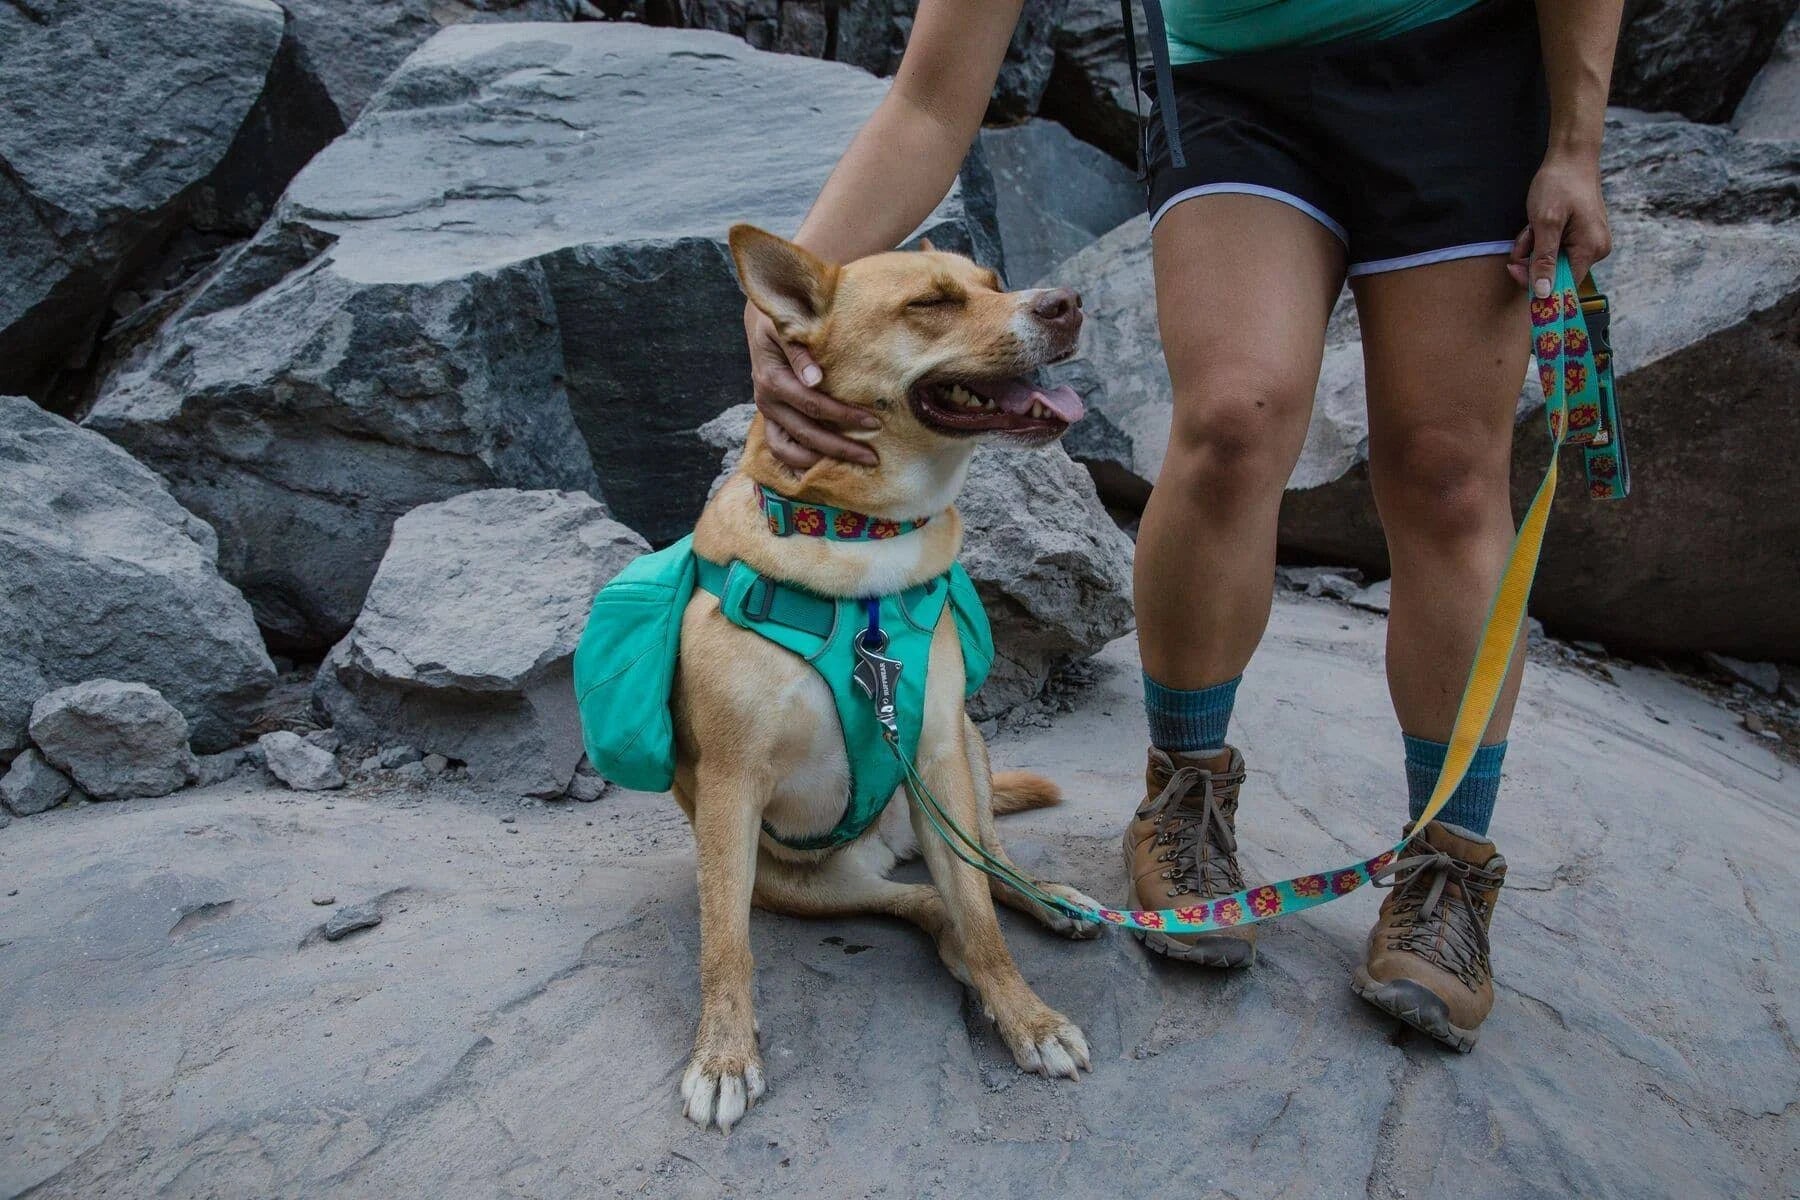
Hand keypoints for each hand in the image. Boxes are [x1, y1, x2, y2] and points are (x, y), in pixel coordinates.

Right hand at [745, 302, 877, 468]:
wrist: (762, 320)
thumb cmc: (783, 318)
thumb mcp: (788, 325)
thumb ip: (799, 350)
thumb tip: (815, 379)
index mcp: (773, 379)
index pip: (813, 405)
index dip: (844, 416)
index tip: (874, 423)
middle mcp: (767, 400)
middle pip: (806, 433)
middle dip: (840, 448)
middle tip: (872, 457)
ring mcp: (767, 412)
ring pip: (789, 449)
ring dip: (820, 460)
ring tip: (851, 465)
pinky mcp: (770, 417)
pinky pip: (780, 447)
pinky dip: (799, 461)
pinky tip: (822, 469)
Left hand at [1509, 149, 1611, 295]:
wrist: (1570, 157)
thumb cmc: (1558, 185)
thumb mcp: (1545, 223)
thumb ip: (1544, 260)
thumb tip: (1543, 293)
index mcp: (1590, 249)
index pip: (1563, 285)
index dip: (1536, 283)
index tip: (1514, 269)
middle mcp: (1595, 249)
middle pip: (1555, 273)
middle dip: (1532, 258)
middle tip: (1525, 236)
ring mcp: (1589, 242)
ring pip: (1551, 260)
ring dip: (1533, 248)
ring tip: (1532, 226)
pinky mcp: (1580, 236)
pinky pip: (1554, 248)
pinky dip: (1540, 240)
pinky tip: (1537, 224)